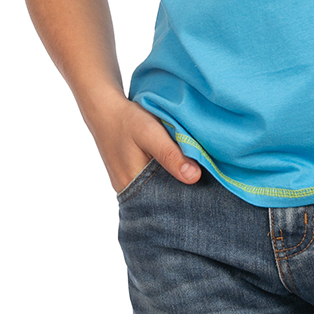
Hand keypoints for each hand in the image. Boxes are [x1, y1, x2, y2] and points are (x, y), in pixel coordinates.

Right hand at [84, 92, 201, 192]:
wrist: (104, 110)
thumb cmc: (127, 120)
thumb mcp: (150, 134)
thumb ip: (170, 154)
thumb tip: (194, 177)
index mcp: (134, 187)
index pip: (167, 203)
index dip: (188, 197)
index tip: (209, 191)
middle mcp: (131, 192)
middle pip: (164, 199)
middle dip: (184, 192)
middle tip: (207, 183)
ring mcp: (131, 186)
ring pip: (160, 190)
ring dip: (176, 182)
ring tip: (197, 174)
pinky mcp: (133, 177)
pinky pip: (155, 182)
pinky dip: (167, 175)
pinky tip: (180, 166)